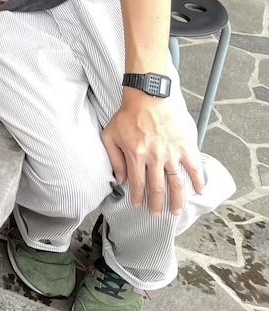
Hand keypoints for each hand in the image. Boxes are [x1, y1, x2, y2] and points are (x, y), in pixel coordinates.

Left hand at [102, 92, 204, 215]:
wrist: (150, 95)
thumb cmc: (128, 113)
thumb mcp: (111, 134)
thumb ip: (114, 158)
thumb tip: (120, 179)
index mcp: (135, 156)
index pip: (137, 184)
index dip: (137, 198)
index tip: (138, 206)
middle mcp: (154, 158)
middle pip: (157, 189)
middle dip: (156, 205)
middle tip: (157, 215)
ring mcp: (172, 153)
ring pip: (176, 184)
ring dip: (177, 201)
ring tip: (175, 212)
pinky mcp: (186, 146)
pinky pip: (194, 168)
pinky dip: (198, 182)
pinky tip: (200, 192)